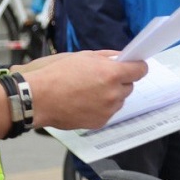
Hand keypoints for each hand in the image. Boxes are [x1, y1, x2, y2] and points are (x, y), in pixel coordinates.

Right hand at [23, 50, 146, 129]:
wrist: (38, 98)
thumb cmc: (58, 74)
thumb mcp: (84, 56)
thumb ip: (107, 57)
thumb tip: (121, 57)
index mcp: (112, 74)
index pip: (140, 70)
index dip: (137, 67)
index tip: (134, 66)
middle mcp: (113, 93)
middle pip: (130, 86)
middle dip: (120, 81)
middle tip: (102, 78)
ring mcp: (107, 110)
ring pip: (119, 100)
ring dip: (111, 95)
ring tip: (89, 90)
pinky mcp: (99, 123)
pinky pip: (108, 112)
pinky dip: (101, 107)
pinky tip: (84, 102)